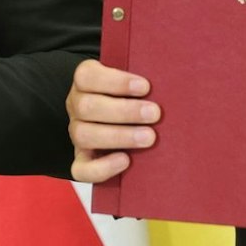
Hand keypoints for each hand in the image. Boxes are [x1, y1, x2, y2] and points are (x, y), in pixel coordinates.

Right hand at [67, 59, 158, 182]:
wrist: (125, 120)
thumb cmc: (135, 97)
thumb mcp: (134, 83)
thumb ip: (142, 84)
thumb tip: (169, 87)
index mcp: (86, 81)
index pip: (87, 76)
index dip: (115, 82)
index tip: (145, 87)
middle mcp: (76, 105)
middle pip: (87, 107)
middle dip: (124, 111)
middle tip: (154, 114)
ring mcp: (77, 133)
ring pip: (83, 135)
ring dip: (119, 136)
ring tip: (149, 137)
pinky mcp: (81, 160)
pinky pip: (81, 169)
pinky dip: (102, 167)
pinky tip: (126, 161)